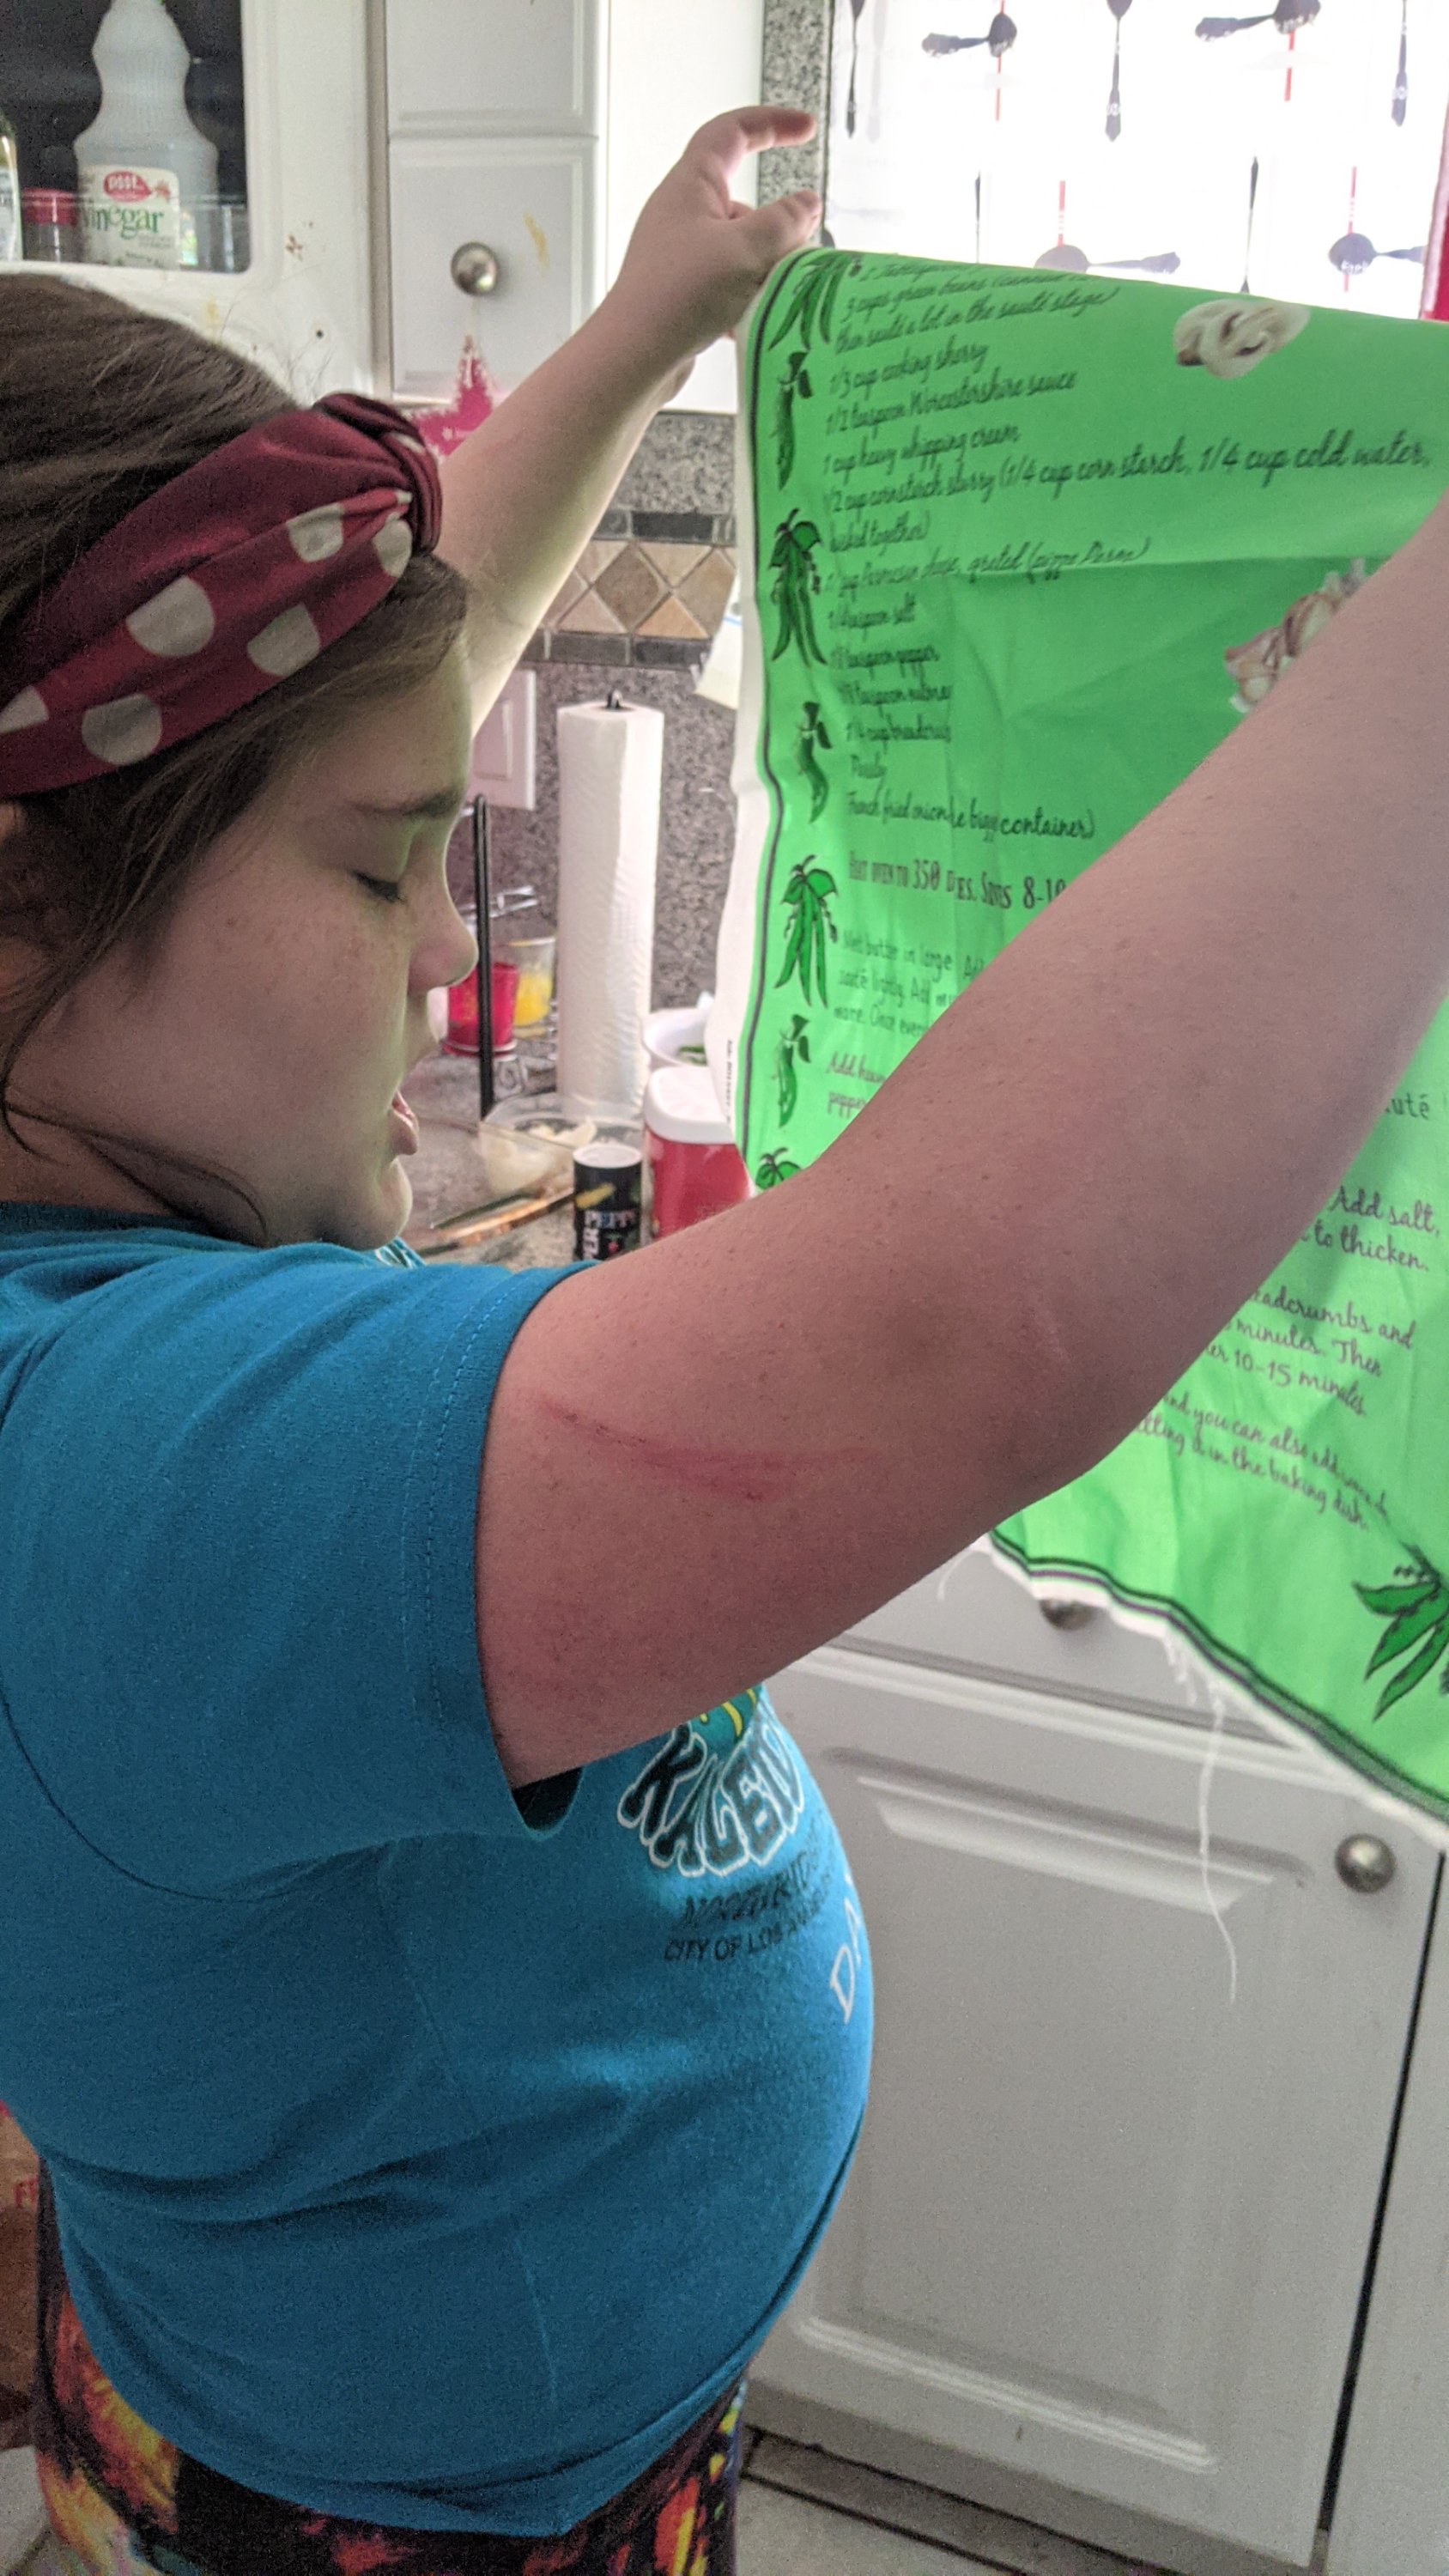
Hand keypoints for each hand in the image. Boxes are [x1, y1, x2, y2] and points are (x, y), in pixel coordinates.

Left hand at [602, 106, 821, 392]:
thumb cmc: (680, 293)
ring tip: (777, 293)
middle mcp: (681, 213)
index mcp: (691, 184)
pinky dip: (746, 295)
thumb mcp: (746, 249)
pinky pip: (726, 282)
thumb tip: (807, 204)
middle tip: (799, 251)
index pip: (732, 131)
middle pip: (743, 203)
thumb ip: (784, 222)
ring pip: (739, 248)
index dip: (771, 123)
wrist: (635, 356)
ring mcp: (679, 253)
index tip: (806, 128)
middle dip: (776, 226)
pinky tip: (755, 318)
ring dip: (765, 266)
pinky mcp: (681, 291)